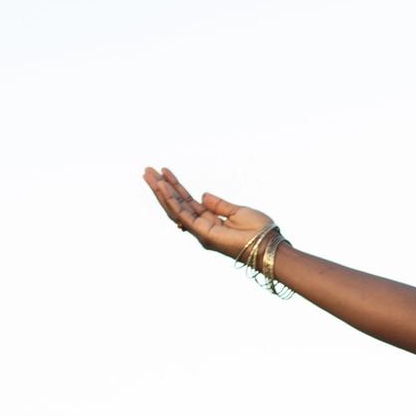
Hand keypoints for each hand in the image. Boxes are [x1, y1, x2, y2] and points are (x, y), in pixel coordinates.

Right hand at [142, 166, 274, 259]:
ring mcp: (200, 231)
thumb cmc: (258, 231)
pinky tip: (163, 187)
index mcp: (210, 220)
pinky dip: (172, 200)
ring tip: (149, 175)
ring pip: (174, 209)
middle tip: (147, 171)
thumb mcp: (238, 211)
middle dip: (161, 187)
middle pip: (176, 204)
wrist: (268, 245)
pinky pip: (183, 214)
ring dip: (161, 192)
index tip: (165, 172)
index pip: (187, 202)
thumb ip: (218, 205)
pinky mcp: (202, 233)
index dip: (175, 187)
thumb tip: (202, 195)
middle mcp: (201, 226)